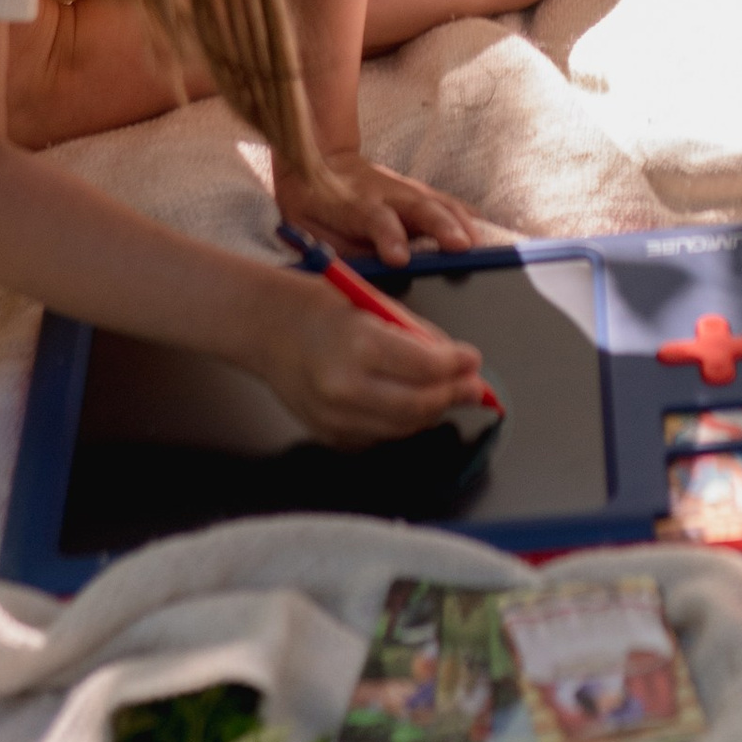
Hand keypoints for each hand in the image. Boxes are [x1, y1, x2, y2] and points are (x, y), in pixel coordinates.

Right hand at [247, 268, 485, 446]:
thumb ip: (418, 336)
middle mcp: (346, 388)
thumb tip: (459, 362)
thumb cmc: (320, 307)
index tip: (473, 360)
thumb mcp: (375, 305)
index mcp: (359, 346)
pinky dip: (402, 422)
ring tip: (446, 393)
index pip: (426, 366)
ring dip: (433, 410)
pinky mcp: (331, 435)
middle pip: (420, 405)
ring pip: (404, 427)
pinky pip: (381, 436)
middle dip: (454, 395)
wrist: (267, 328)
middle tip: (473, 386)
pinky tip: (408, 403)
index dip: (458, 365)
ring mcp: (336, 418)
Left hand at [273, 148, 482, 263]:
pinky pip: (445, 202)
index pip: (376, 220)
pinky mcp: (418, 191)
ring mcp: (405, 189)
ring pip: (438, 202)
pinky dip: (464, 216)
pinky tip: (480, 230)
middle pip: (418, 208)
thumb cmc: (316, 206)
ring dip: (460, 223)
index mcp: (356, 205)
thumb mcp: (314, 232)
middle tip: (461, 247)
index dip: (388, 238)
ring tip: (478, 246)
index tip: (399, 258)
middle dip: (440, 227)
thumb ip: (344, 251)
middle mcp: (386, 194)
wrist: (318, 160)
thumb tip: (370, 274)